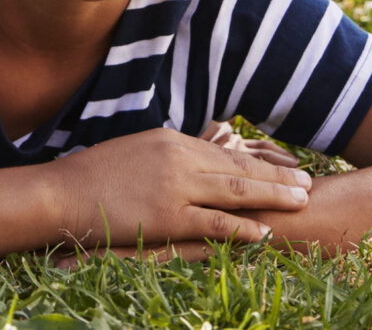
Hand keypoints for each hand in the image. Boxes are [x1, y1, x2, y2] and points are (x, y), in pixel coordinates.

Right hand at [45, 126, 311, 249]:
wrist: (63, 191)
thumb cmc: (94, 175)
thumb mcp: (137, 151)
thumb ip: (169, 156)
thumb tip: (193, 160)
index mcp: (172, 139)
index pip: (225, 151)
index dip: (258, 161)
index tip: (284, 166)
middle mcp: (179, 157)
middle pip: (239, 167)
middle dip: (277, 176)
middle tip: (308, 181)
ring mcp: (176, 186)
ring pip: (236, 191)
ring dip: (272, 197)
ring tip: (301, 201)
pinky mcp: (169, 216)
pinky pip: (214, 223)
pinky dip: (242, 227)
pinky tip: (264, 231)